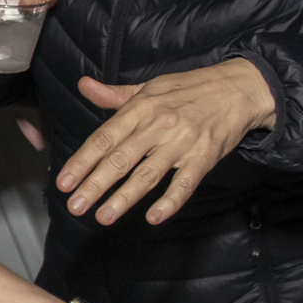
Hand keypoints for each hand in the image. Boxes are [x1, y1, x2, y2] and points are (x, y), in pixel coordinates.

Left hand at [58, 59, 276, 225]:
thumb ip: (114, 94)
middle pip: (120, 159)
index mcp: (140, 109)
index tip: (64, 182)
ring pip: (147, 174)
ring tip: (103, 216)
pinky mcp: (205, 157)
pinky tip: (153, 217)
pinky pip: (185, 183)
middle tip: (75, 206)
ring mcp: (182, 143)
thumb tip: (83, 85)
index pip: (104, 138)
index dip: (82, 161)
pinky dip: (170, 201)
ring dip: (124, 198)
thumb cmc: (188, 89)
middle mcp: (158, 126)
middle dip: (95, 185)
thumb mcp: (149, 87)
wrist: (239, 89)